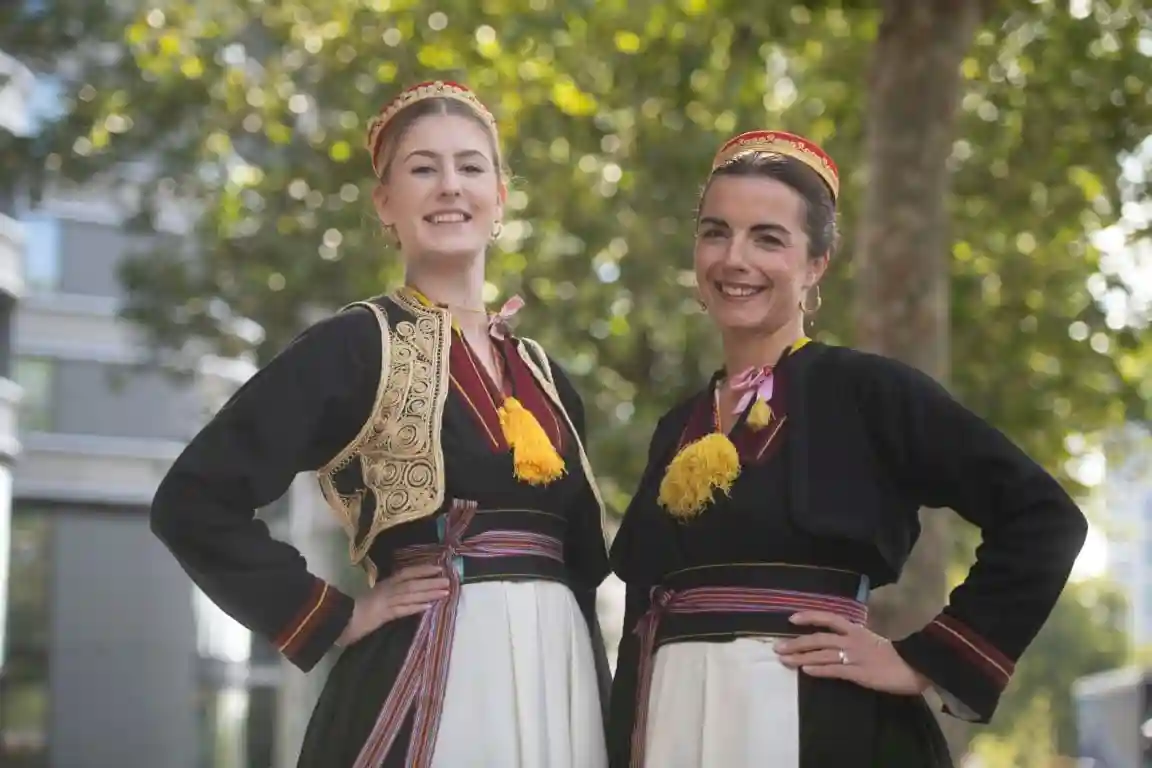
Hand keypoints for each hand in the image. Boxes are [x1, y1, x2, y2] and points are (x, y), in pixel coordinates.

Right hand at [337, 564, 450, 646]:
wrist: (339, 620)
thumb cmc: (354, 610)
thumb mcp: (374, 597)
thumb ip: (388, 593)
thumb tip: (406, 591)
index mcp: (384, 585)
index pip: (406, 573)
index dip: (422, 570)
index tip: (438, 568)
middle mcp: (387, 591)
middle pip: (412, 584)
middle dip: (431, 582)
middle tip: (449, 581)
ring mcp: (385, 602)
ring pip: (410, 595)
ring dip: (429, 593)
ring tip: (445, 592)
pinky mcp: (383, 615)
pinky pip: (402, 610)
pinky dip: (415, 607)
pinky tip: (429, 606)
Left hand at [774, 611, 929, 695]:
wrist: (916, 666)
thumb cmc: (896, 654)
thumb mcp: (873, 641)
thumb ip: (855, 639)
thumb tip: (837, 642)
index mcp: (857, 630)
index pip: (829, 618)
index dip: (810, 616)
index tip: (791, 618)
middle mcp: (852, 640)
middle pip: (819, 638)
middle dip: (797, 642)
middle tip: (777, 647)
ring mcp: (854, 656)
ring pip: (822, 654)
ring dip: (801, 657)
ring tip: (784, 659)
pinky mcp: (859, 673)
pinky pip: (834, 670)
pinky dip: (819, 669)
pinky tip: (806, 670)